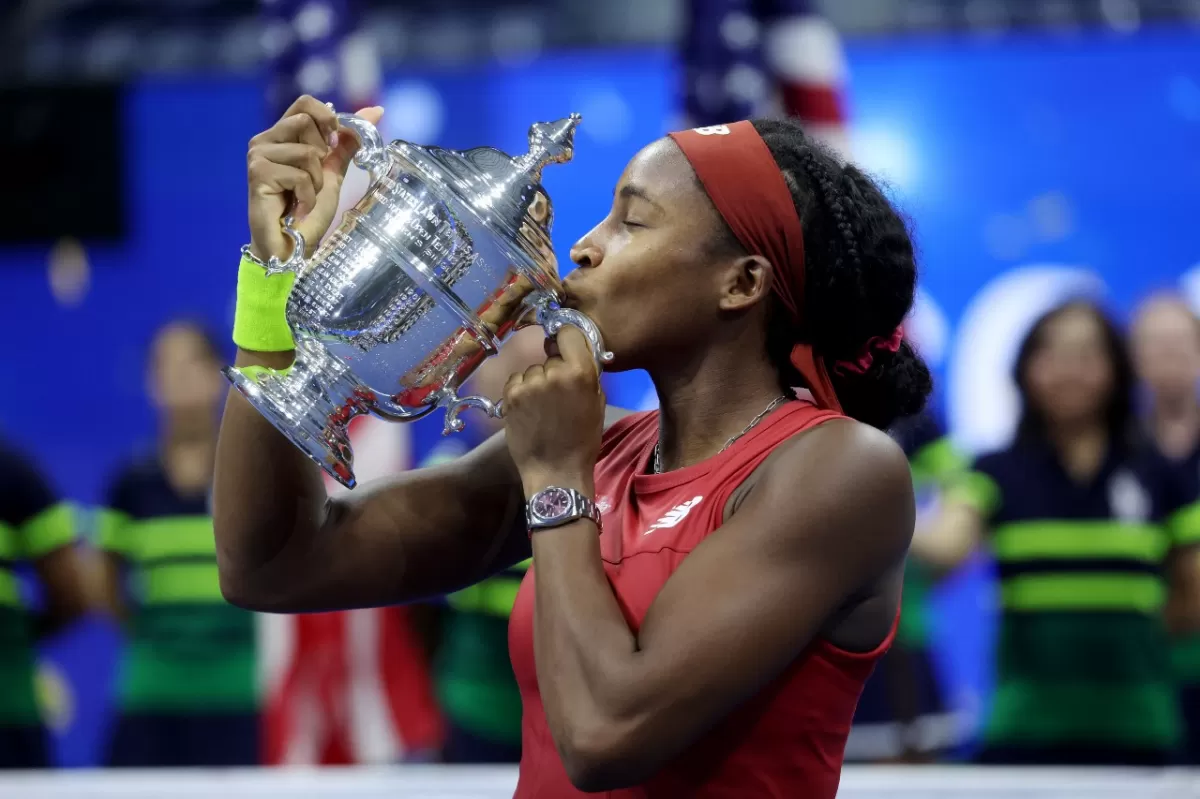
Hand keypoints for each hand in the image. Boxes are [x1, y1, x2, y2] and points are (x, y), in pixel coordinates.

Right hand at [247, 96, 384, 261]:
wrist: (292, 245)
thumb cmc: (309, 211)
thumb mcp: (333, 172)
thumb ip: (347, 142)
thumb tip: (376, 110)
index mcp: (282, 135)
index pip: (305, 102)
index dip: (327, 118)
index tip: (334, 143)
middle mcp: (265, 140)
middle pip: (306, 121)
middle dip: (322, 155)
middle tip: (312, 180)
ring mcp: (258, 155)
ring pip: (307, 152)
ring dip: (316, 181)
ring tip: (305, 197)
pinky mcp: (258, 173)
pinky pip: (300, 175)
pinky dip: (308, 196)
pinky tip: (299, 207)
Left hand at [503, 325, 604, 495]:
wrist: (556, 471)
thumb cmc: (582, 440)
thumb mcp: (597, 403)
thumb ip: (588, 373)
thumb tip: (576, 350)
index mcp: (580, 372)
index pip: (569, 332)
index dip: (567, 340)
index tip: (565, 350)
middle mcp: (554, 372)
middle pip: (551, 356)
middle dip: (554, 370)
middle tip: (558, 395)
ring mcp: (530, 384)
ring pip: (532, 370)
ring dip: (536, 382)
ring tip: (542, 408)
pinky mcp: (511, 395)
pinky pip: (516, 380)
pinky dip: (521, 391)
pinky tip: (529, 410)